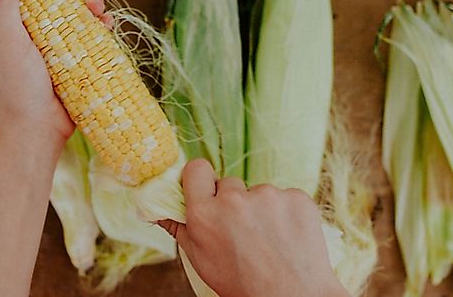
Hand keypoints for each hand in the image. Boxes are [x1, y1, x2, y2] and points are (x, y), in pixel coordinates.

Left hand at [0, 0, 111, 146]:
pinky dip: (100, 25)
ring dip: (90, 1)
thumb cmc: (16, 84)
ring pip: (76, 9)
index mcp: (8, 18)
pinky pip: (91, 33)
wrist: (37, 127)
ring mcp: (54, 42)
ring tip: (97, 9)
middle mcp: (31, 27)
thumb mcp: (7, 37)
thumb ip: (4, 0)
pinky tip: (106, 26)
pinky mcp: (75, 57)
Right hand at [158, 159, 348, 296]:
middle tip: (242, 230)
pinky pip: (285, 197)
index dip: (201, 180)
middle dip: (234, 201)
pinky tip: (286, 236)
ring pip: (259, 192)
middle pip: (229, 183)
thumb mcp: (200, 259)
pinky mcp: (296, 198)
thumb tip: (155, 208)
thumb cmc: (242, 283)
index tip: (207, 192)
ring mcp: (268, 196)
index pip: (196, 169)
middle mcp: (234, 200)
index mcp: (205, 213)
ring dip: (261, 209)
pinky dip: (286, 213)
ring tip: (268, 240)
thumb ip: (178, 227)